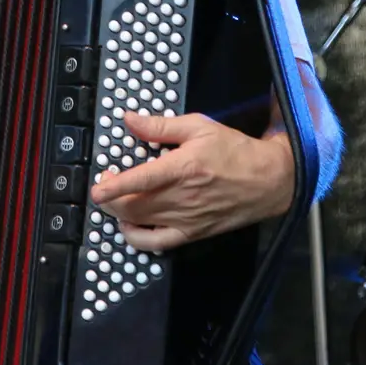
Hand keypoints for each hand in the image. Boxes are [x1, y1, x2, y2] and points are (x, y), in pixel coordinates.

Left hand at [89, 111, 293, 252]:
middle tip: (105, 184)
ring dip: (119, 213)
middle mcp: (182, 197)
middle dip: (111, 198)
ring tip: (114, 201)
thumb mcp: (199, 127)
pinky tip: (130, 225)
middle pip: (133, 205)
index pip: (140, 180)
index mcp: (183, 168)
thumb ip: (161, 125)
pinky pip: (156, 243)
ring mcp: (186, 219)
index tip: (97, 187)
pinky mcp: (191, 233)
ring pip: (140, 223)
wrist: (267, 181)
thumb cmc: (235, 151)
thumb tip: (131, 120)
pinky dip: (136, 237)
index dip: (114, 186)